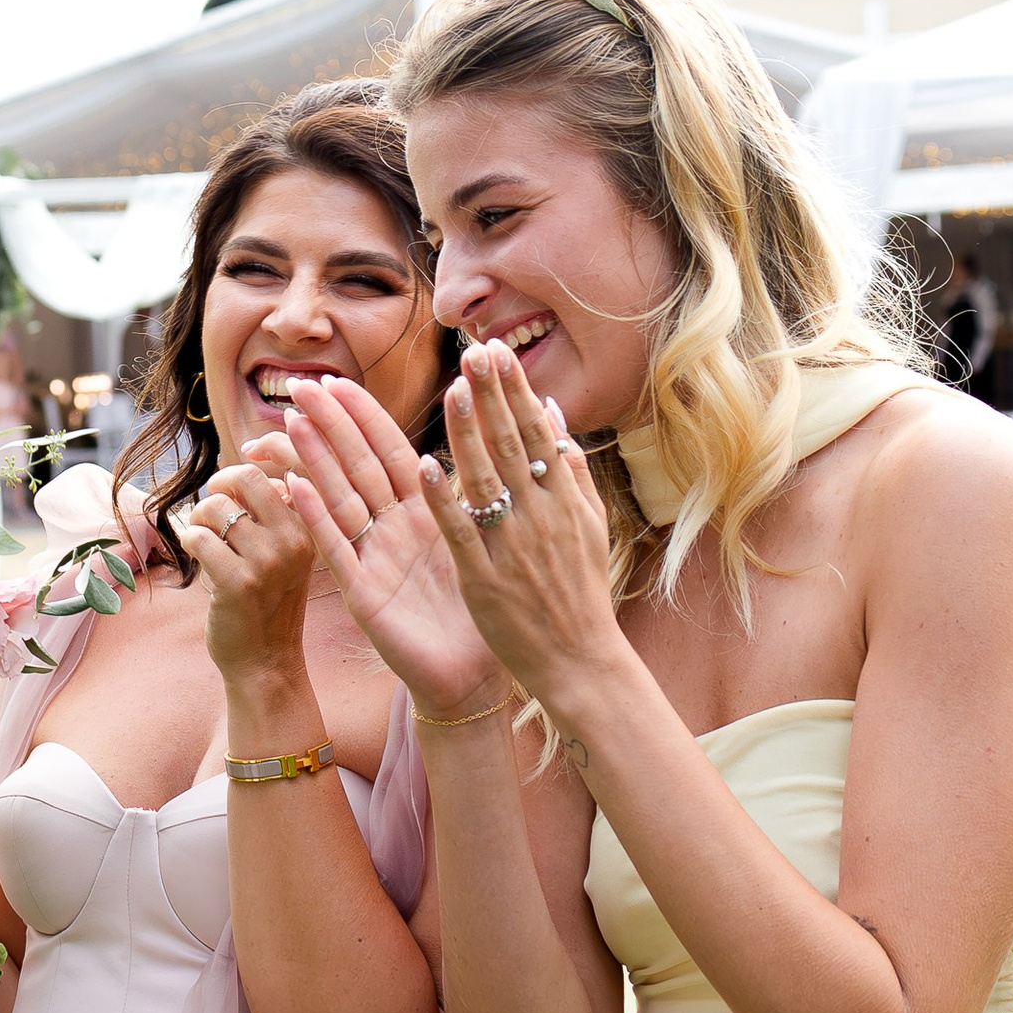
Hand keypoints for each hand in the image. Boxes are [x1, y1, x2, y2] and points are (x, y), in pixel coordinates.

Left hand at [184, 454, 317, 686]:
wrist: (266, 663)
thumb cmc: (268, 605)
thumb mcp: (287, 557)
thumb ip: (274, 516)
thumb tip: (242, 473)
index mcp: (308, 529)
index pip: (274, 474)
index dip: (241, 476)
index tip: (229, 493)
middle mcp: (293, 541)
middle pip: (246, 478)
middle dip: (218, 486)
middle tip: (210, 507)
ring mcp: (267, 562)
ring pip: (216, 507)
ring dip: (198, 519)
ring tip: (203, 539)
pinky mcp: (237, 582)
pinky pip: (198, 536)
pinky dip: (189, 541)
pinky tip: (197, 558)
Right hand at [279, 378, 504, 718]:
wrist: (474, 678)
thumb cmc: (482, 612)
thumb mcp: (482, 544)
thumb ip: (473, 495)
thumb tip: (490, 435)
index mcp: (425, 513)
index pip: (390, 451)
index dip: (365, 415)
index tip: (339, 379)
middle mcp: (393, 530)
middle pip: (357, 466)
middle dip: (330, 425)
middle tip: (301, 386)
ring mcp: (373, 559)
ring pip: (339, 499)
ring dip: (315, 461)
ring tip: (291, 423)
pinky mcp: (362, 594)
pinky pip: (335, 551)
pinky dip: (315, 518)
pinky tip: (293, 488)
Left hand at [422, 341, 624, 719]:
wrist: (580, 662)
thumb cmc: (580, 594)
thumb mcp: (589, 527)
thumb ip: (571, 471)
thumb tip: (555, 413)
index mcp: (564, 501)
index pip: (536, 433)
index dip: (513, 391)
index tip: (494, 352)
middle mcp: (541, 516)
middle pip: (512, 445)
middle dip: (492, 396)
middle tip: (472, 350)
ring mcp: (513, 547)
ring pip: (485, 480)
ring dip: (468, 434)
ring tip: (452, 390)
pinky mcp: (485, 580)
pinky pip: (461, 532)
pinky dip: (443, 499)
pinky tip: (423, 466)